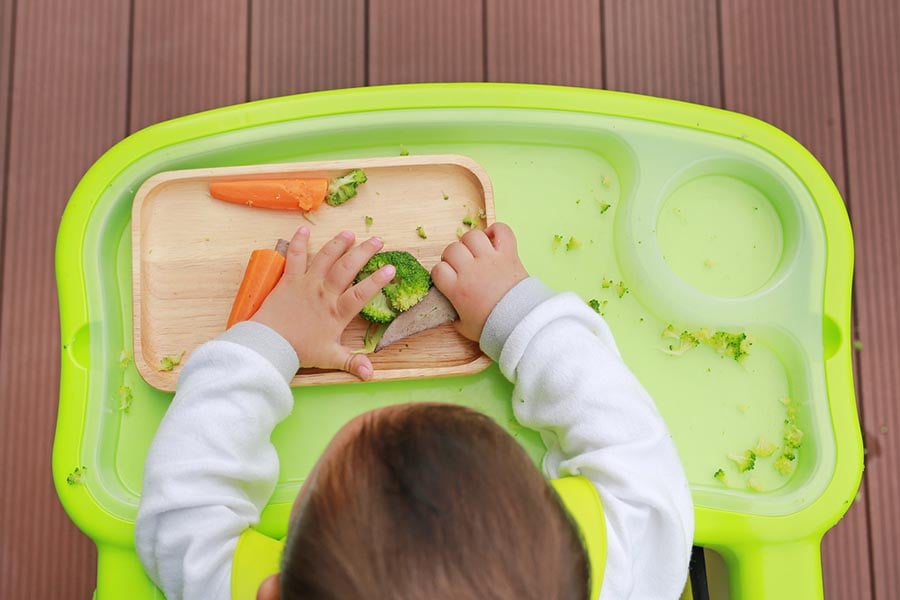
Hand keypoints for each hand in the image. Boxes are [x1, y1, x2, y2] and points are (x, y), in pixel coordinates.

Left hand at [251, 228, 394, 380]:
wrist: (269, 344)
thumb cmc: (299, 351)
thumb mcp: (329, 358)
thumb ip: (352, 363)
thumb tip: (371, 374)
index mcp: (337, 312)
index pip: (362, 293)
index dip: (378, 280)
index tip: (391, 267)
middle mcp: (324, 293)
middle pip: (347, 268)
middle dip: (364, 252)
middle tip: (377, 240)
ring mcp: (306, 284)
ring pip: (325, 258)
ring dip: (338, 244)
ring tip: (350, 233)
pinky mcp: (289, 279)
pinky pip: (294, 257)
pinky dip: (298, 242)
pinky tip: (303, 229)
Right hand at [431, 223, 528, 341]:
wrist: (522, 323)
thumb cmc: (494, 327)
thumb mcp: (465, 327)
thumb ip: (455, 316)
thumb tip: (451, 312)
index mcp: (457, 289)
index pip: (438, 269)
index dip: (441, 272)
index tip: (448, 278)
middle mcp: (471, 270)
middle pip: (452, 249)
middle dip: (453, 256)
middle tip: (461, 265)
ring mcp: (490, 259)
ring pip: (472, 236)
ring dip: (471, 242)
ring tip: (476, 252)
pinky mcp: (509, 254)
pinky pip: (502, 230)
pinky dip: (496, 230)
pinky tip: (493, 240)